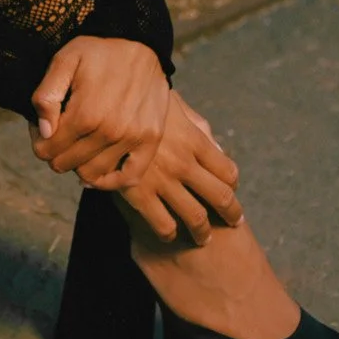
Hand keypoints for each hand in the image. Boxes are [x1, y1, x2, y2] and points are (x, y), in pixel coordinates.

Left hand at [29, 35, 170, 188]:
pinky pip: (129, 178)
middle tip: (57, 134)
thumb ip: (47, 96)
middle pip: (66, 164)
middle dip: (54, 152)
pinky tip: (96, 172)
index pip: (47, 149)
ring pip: (92, 174)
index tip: (42, 127)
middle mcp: (110, 131)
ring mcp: (133, 138)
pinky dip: (109, 181)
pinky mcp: (150, 140)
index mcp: (85, 113)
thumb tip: (45, 132)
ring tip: (77, 145)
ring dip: (78, 165)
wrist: (140, 43)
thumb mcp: (64, 61)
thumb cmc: (98, 51)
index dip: (38, 140)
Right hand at [115, 91, 242, 244]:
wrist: (105, 103)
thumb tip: (216, 149)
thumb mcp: (176, 105)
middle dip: (231, 214)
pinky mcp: (139, 193)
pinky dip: (169, 233)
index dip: (233, 184)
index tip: (230, 189)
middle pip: (221, 198)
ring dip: (203, 232)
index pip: (228, 172)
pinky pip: (163, 224)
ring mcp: (162, 180)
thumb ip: (198, 127)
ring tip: (203, 238)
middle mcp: (184, 162)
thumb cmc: (141, 101)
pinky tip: (168, 233)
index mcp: (194, 140)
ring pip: (196, 217)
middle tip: (233, 222)